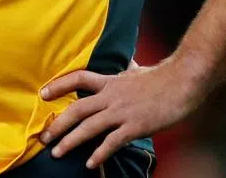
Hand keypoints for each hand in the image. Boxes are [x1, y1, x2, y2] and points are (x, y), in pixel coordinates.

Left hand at [38, 57, 206, 168]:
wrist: (183, 81)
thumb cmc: (163, 76)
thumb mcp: (139, 70)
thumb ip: (128, 69)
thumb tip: (128, 62)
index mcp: (111, 81)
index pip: (78, 79)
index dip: (58, 85)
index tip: (42, 93)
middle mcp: (111, 96)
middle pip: (77, 109)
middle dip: (58, 124)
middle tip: (44, 137)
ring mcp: (122, 111)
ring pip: (89, 127)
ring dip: (70, 141)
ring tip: (57, 153)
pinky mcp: (135, 125)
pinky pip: (112, 142)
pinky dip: (99, 153)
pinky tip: (90, 164)